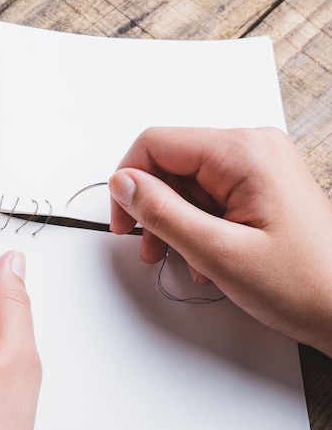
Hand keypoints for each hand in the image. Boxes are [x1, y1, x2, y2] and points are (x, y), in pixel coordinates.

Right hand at [109, 127, 331, 356]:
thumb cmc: (306, 285)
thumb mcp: (218, 252)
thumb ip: (161, 212)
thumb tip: (123, 183)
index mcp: (243, 153)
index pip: (156, 144)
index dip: (129, 182)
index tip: (124, 220)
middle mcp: (252, 149)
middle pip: (171, 165)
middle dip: (154, 209)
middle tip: (151, 248)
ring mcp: (258, 167)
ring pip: (187, 184)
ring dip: (174, 223)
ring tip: (181, 260)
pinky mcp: (260, 187)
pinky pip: (209, 196)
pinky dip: (197, 225)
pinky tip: (205, 257)